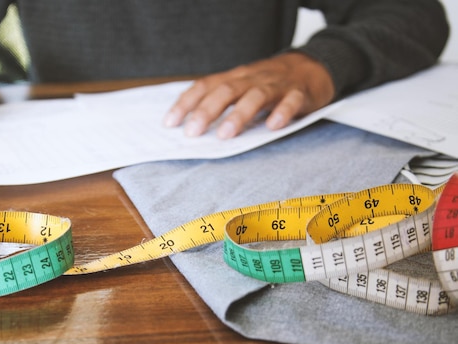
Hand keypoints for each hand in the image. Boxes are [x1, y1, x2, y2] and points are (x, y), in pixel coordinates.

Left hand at [163, 52, 334, 138]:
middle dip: (207, 111)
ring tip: (224, 135)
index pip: (205, 86)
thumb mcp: (242, 87)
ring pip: (256, 95)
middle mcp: (252, 79)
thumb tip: (191, 127)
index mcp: (235, 78)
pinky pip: (291, 101)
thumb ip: (221, 103)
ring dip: (238, 115)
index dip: (186, 103)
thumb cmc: (269, 85)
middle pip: (227, 90)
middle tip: (192, 132)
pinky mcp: (300, 93)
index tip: (170, 123)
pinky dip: (282, 112)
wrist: (312, 68)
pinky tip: (273, 126)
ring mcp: (276, 85)